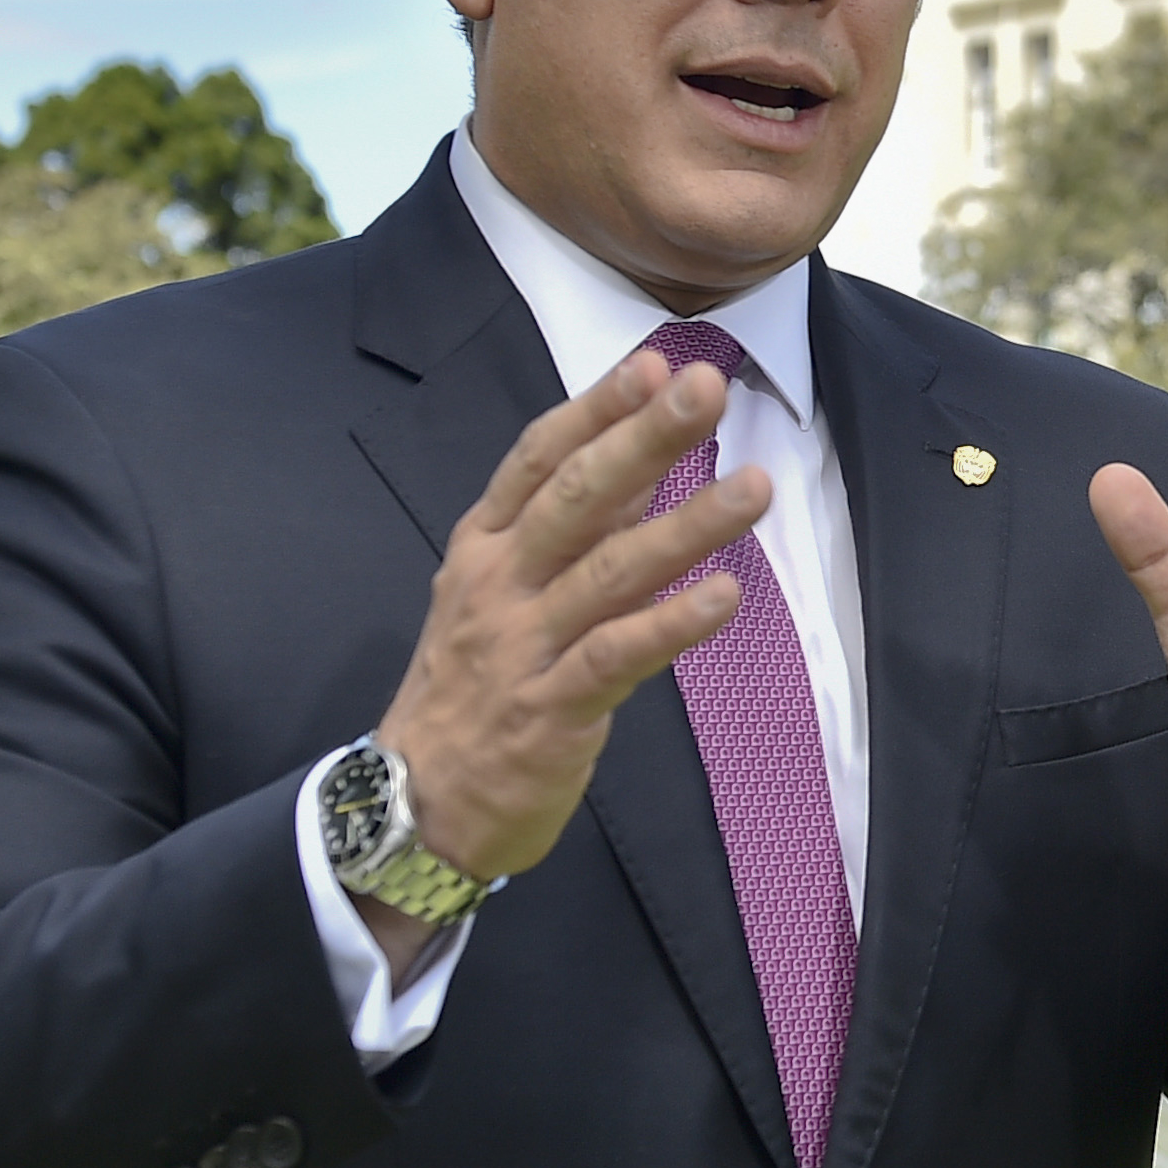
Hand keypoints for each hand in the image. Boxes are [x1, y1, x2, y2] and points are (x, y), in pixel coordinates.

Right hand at [365, 352, 761, 976]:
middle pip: (575, 497)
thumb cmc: (474, 690)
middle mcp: (498, 585)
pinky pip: (617, 657)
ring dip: (686, 524)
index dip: (596, 409)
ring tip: (755, 486)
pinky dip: (672, 624)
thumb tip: (641, 463)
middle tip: (705, 388)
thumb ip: (569, 536)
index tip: (653, 361)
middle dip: (643, 437)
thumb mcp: (502, 597)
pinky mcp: (549, 710)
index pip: (538, 459)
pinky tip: (726, 595)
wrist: (413, 806)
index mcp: (484, 548)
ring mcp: (522, 646)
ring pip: (608, 571)